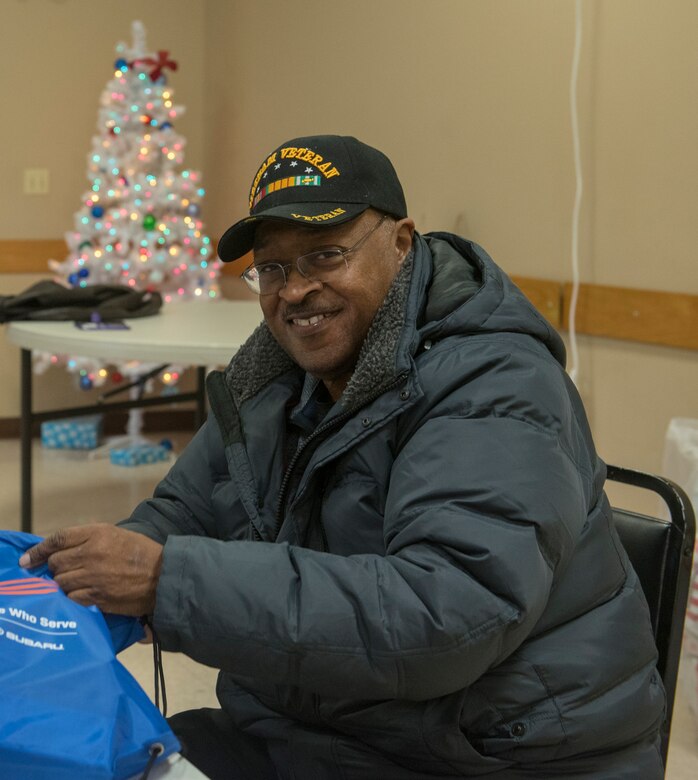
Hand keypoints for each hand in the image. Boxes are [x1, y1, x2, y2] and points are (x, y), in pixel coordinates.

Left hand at [19, 524, 162, 615]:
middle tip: (64, 572)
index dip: (39, 549)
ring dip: (64, 584)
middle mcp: (93, 553)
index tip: (28, 558)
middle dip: (55, 568)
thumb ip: (89, 539)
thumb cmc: (142, 554)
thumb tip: (60, 550)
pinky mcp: (97, 596)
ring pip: (61, 582)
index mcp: (99, 533)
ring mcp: (94, 576)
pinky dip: (73, 597)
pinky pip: (71, 598)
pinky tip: (83, 594)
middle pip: (56, 562)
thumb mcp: (117, 535)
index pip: (58, 539)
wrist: (163, 576)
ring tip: (77, 583)